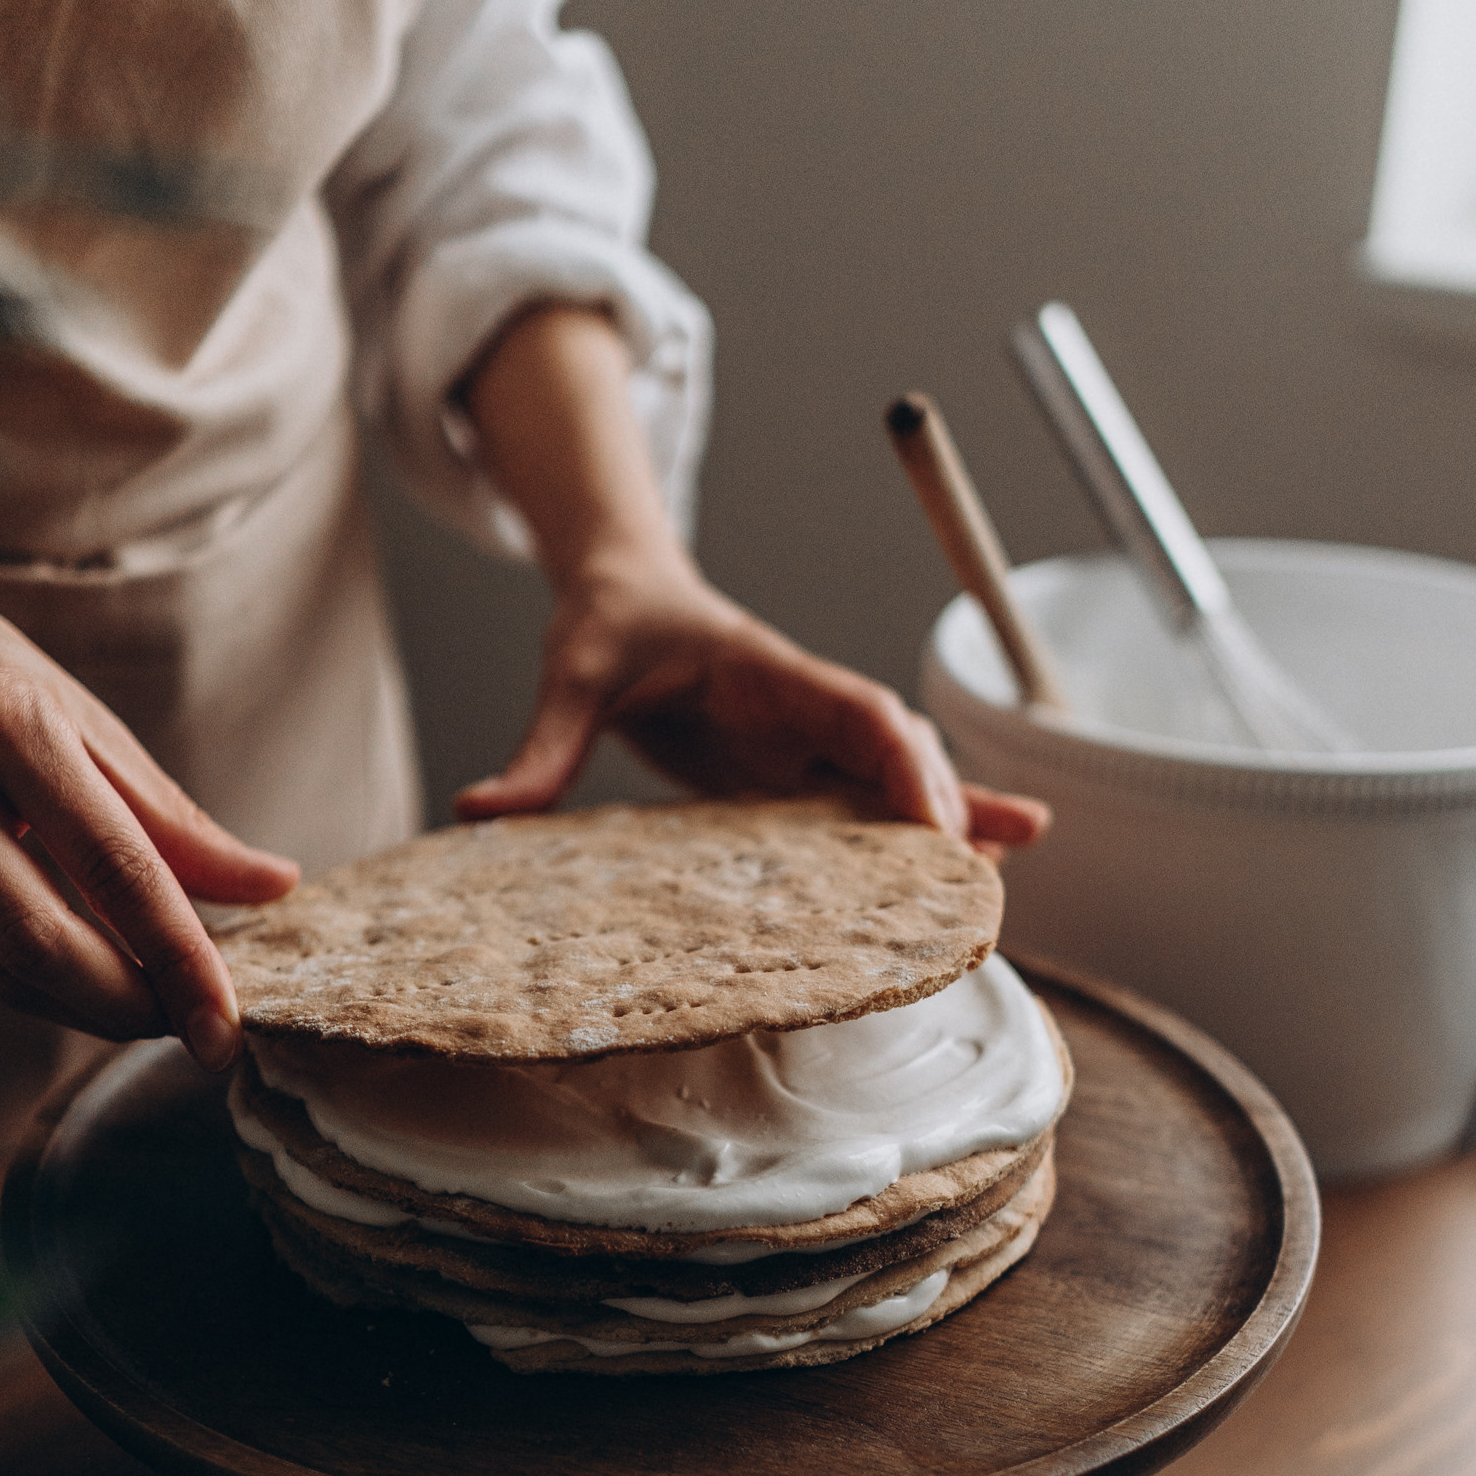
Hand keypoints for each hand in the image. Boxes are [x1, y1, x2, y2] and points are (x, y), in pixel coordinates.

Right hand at [0, 570, 296, 1062]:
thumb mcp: (77, 715)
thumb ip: (170, 815)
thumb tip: (271, 884)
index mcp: (10, 724)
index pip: (114, 866)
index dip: (179, 957)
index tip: (227, 1023)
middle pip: (43, 942)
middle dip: (131, 1007)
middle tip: (192, 1028)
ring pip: (0, 971)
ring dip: (87, 1009)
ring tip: (149, 1005)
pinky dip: (36, 983)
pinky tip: (77, 973)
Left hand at [457, 544, 1048, 842]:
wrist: (624, 595)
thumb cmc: (606, 626)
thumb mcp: (570, 677)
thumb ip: (540, 748)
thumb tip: (480, 812)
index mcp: (767, 672)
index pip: (857, 711)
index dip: (904, 763)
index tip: (935, 819)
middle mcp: (804, 706)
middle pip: (899, 752)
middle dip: (943, 807)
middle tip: (971, 877)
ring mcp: (807, 739)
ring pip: (898, 777)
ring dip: (950, 821)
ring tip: (995, 880)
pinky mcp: (795, 767)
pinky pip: (869, 799)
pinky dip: (922, 826)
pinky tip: (976, 861)